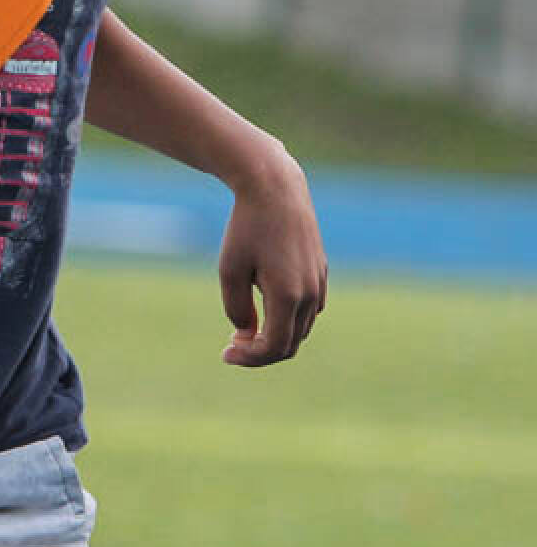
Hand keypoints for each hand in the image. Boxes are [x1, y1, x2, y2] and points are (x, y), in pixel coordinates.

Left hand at [218, 147, 327, 365]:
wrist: (274, 189)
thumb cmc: (246, 227)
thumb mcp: (230, 269)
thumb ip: (237, 308)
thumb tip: (248, 334)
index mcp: (288, 296)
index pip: (274, 347)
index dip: (250, 358)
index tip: (225, 353)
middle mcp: (310, 294)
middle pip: (290, 344)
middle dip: (261, 352)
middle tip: (232, 346)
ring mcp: (320, 282)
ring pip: (302, 328)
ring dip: (276, 336)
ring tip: (245, 330)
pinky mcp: (321, 271)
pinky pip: (310, 309)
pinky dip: (290, 320)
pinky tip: (267, 310)